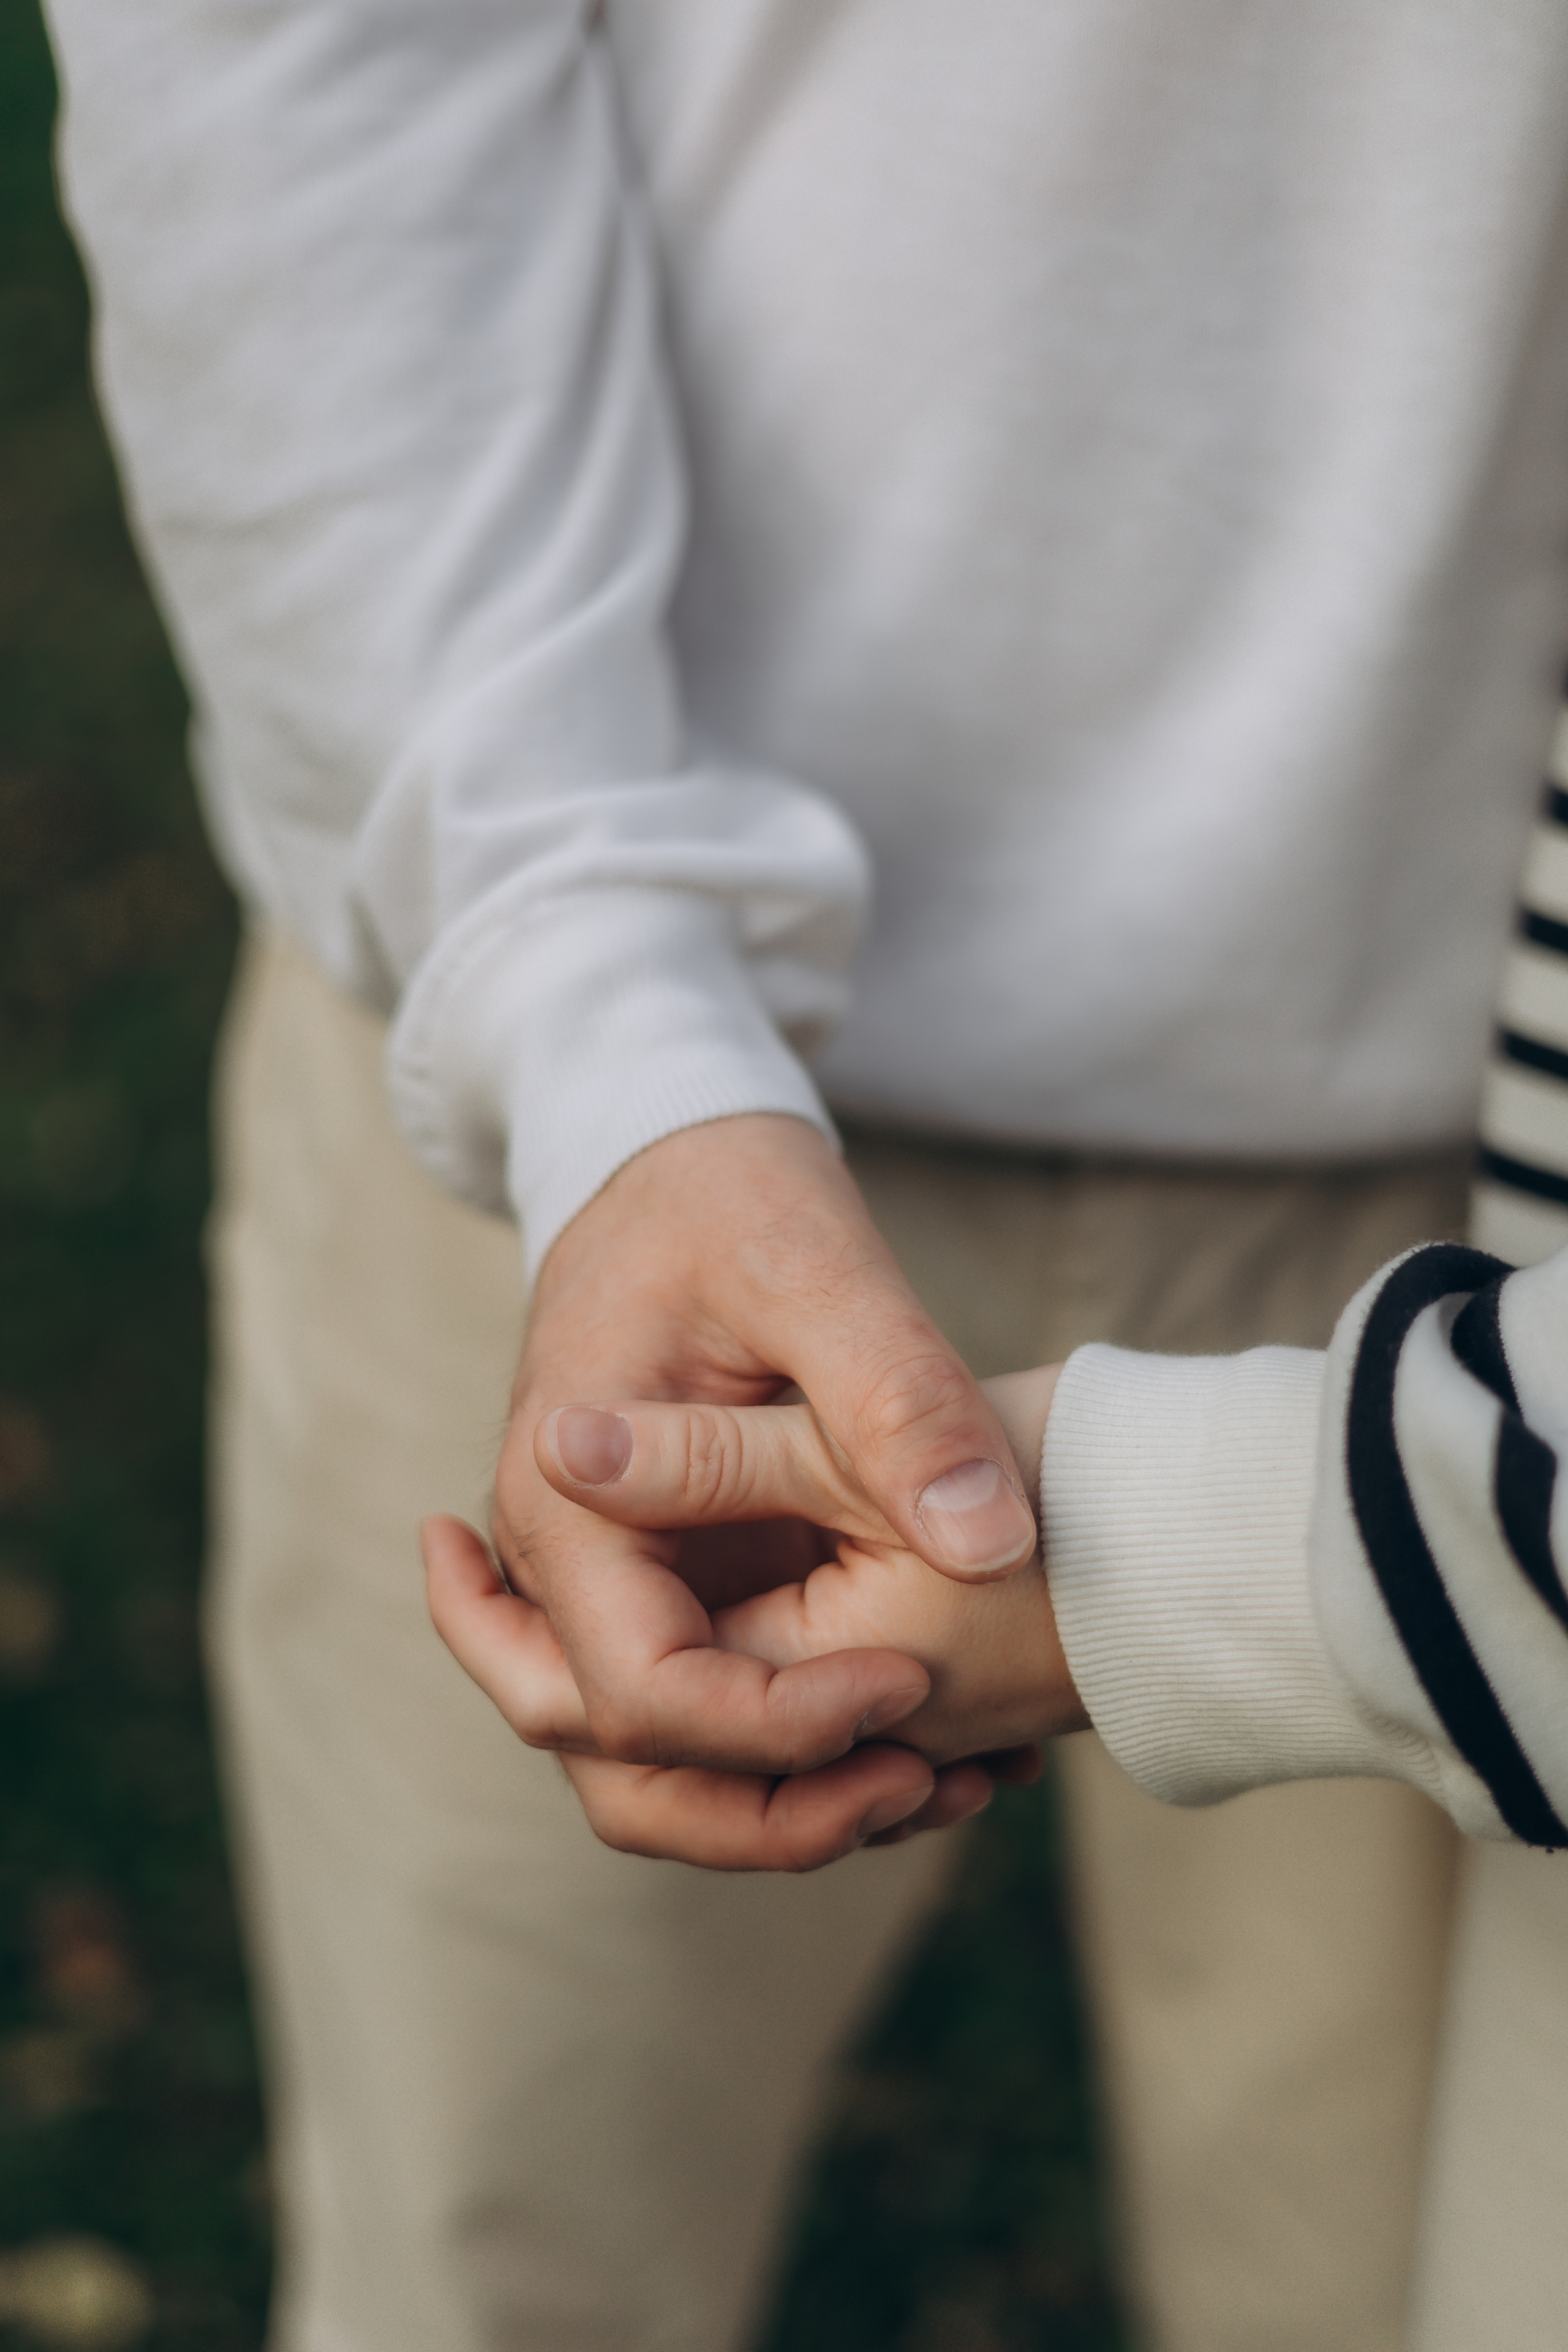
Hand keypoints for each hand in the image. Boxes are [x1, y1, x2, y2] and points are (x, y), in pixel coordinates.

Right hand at [426, 1113, 1039, 1867]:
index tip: (913, 1685)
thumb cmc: (732, 1194)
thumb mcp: (820, 1270)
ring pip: (654, 1763)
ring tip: (944, 1781)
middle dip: (767, 1815)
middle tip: (921, 1790)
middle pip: (620, 1766)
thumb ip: (897, 1402)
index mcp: (565, 1497)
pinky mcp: (663, 1576)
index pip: (642, 1690)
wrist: (674, 1153)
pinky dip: (798, 1746)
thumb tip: (991, 1548)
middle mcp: (559, 1560)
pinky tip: (933, 1738)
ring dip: (781, 1802)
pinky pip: (708, 1701)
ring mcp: (603, 1578)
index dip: (779, 1725)